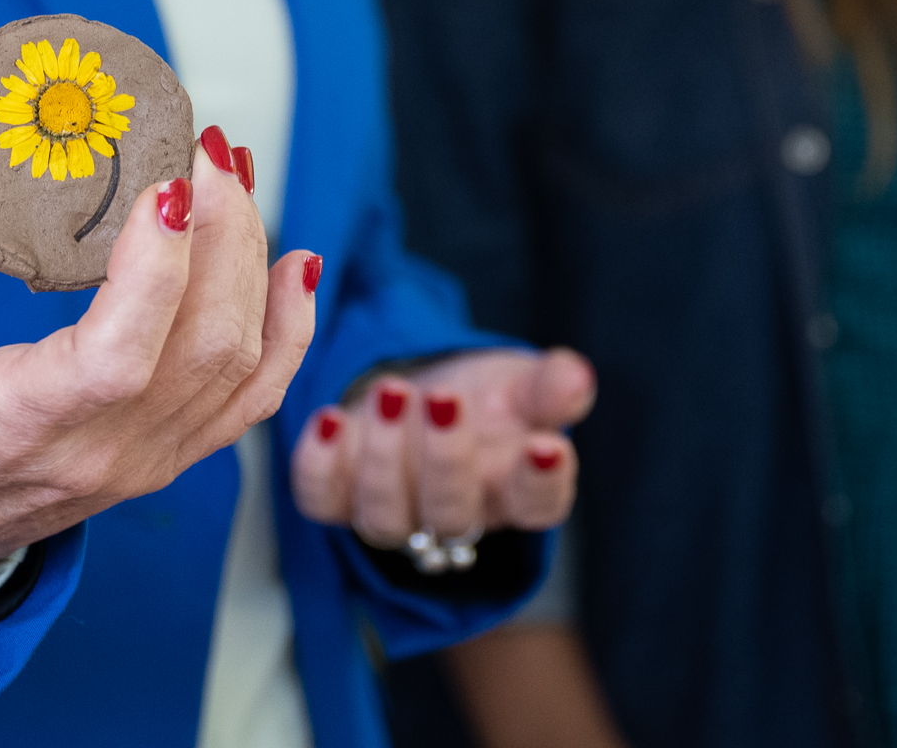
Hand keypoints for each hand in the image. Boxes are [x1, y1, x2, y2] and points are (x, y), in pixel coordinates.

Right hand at [0, 126, 319, 591]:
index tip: (167, 181)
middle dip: (222, 232)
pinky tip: (294, 264)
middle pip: (203, 348)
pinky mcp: (167, 456)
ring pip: (241, 366)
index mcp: (11, 426)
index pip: (113, 361)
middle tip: (203, 142)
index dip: (157, 273)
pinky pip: (254, 400)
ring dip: (252, 259)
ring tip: (233, 173)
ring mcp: (142, 461)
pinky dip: (288, 330)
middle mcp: (95, 454)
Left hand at [288, 346, 592, 556]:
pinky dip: (319, 466)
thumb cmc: (483, 397)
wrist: (417, 393)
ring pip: (385, 517)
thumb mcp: (520, 382)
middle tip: (442, 397)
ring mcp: (391, 511)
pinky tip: (328, 419)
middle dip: (446, 458)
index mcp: (511, 491)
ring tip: (391, 393)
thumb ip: (548, 386)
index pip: (537, 505)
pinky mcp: (335, 498)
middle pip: (451, 513)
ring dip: (385, 457)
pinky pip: (321, 501)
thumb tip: (577, 380)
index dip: (543, 482)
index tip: (545, 444)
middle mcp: (452, 515)